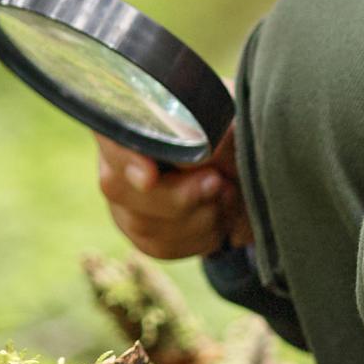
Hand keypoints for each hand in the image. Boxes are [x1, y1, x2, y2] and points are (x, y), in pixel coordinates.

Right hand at [95, 129, 251, 260]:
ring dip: (198, 216)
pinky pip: (162, 247)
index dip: (124, 158)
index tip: (149, 177)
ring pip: (142, 224)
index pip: (108, 135)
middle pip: (118, 189)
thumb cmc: (236, 136)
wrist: (255, 173)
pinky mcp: (144, 234)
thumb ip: (204, 135)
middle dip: (176, 196)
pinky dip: (200, 236)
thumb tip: (183, 158)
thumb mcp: (230, 125)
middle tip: (217, 183)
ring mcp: (125, 201)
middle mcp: (117, 159)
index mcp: (133, 116)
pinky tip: (219, 216)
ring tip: (226, 193)